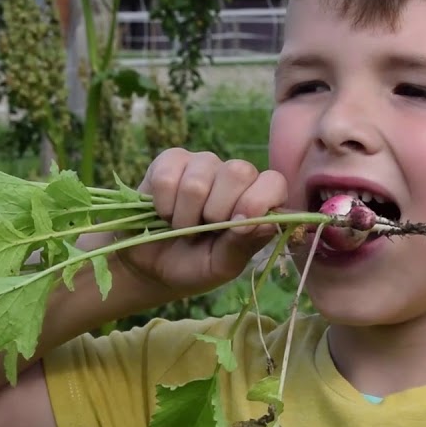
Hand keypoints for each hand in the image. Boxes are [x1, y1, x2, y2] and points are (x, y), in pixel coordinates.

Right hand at [115, 149, 286, 298]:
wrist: (151, 266)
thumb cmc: (194, 265)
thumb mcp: (222, 265)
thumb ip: (243, 244)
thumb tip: (265, 222)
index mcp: (256, 200)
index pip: (273, 182)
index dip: (258, 200)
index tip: (238, 226)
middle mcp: (234, 177)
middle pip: (238, 172)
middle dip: (216, 211)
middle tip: (204, 231)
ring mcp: (203, 164)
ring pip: (198, 181)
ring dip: (185, 215)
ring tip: (182, 226)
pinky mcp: (171, 160)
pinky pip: (167, 177)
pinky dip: (163, 205)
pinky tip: (164, 213)